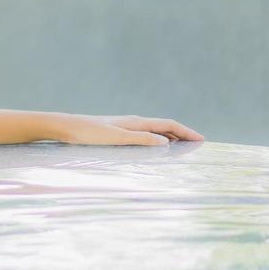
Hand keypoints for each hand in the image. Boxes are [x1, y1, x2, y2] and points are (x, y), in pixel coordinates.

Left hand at [56, 114, 203, 145]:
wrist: (66, 127)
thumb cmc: (89, 133)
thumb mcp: (116, 138)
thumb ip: (141, 139)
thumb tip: (166, 142)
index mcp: (136, 122)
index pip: (168, 124)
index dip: (186, 131)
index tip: (202, 139)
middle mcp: (133, 122)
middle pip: (164, 126)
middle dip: (182, 134)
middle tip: (198, 145)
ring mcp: (126, 126)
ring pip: (155, 130)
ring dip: (171, 137)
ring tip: (183, 146)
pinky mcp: (118, 131)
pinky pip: (145, 134)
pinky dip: (157, 139)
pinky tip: (156, 147)